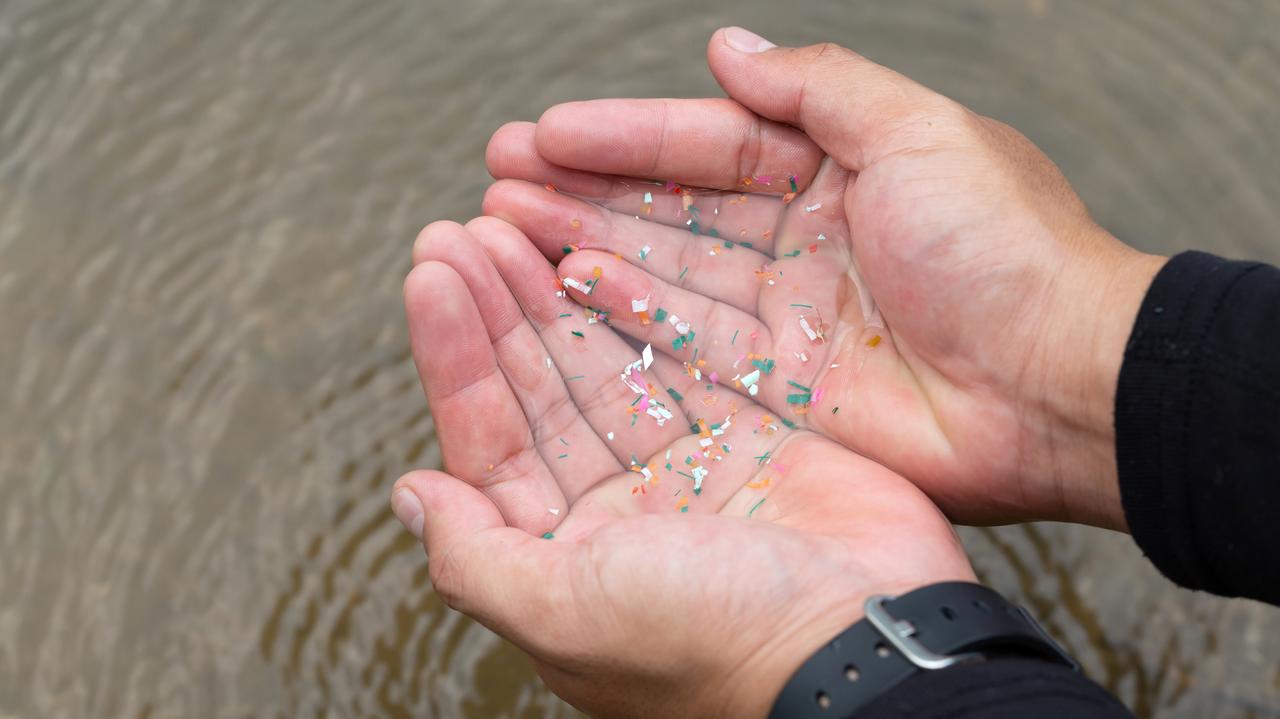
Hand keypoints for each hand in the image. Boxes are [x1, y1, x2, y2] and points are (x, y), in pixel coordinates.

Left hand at [392, 217, 974, 717]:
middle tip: (462, 228)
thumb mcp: (564, 612)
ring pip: (605, 364)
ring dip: (555, 294)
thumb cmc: (709, 641)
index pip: (489, 440)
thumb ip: (474, 556)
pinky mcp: (751, 435)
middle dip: (499, 310)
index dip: (455, 357)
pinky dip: (640, 306)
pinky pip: (682, 355)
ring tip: (514, 221)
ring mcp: (686, 469)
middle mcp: (618, 510)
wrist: (860, 641)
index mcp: (562, 557)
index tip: (428, 275)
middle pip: (541, 392)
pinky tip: (597, 251)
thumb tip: (408, 495)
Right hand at [481, 27, 1166, 529]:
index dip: (625, 134)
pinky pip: (689, 342)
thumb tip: (727, 45)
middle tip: (498, 176)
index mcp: (839, 168)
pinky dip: (628, 314)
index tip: (545, 130)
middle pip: (672, 207)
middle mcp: (803, 239)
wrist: (1058, 386)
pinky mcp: (780, 386)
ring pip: (667, 271)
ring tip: (505, 225)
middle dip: (585, 188)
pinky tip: (567, 285)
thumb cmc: (1004, 249)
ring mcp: (786, 316)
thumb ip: (817, 88)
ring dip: (587, 244)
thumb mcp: (917, 131)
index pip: (709, 142)